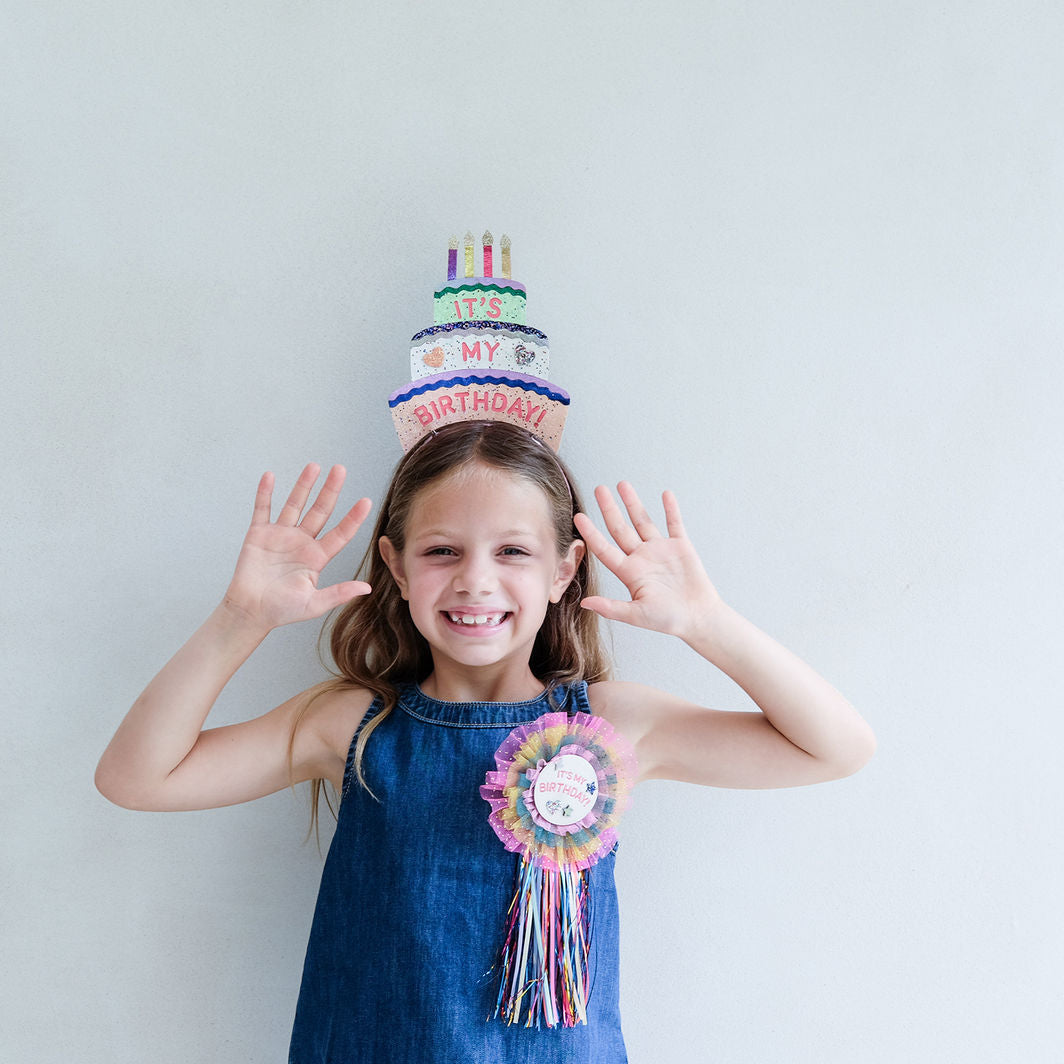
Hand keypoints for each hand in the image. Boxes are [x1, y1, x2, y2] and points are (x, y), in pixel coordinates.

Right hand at [222, 464, 372, 630]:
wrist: (251, 612)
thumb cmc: (282, 610)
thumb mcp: (314, 603)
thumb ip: (339, 593)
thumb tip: (367, 588)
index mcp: (317, 556)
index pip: (340, 532)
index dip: (353, 518)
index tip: (366, 501)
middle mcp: (302, 541)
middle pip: (320, 511)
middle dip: (330, 490)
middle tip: (340, 469)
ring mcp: (281, 535)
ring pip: (295, 504)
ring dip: (304, 485)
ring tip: (314, 466)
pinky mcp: (259, 534)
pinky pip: (263, 509)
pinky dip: (266, 493)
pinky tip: (270, 476)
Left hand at [574, 483, 721, 642]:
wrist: (697, 618)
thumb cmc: (667, 620)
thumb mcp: (636, 615)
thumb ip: (611, 608)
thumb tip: (584, 603)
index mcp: (629, 572)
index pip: (604, 549)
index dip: (592, 533)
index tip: (579, 517)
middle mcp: (641, 557)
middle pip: (620, 528)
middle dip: (609, 508)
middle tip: (599, 489)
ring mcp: (660, 550)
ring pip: (643, 521)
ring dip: (633, 503)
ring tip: (623, 484)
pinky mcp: (680, 547)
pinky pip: (674, 523)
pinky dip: (671, 509)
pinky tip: (665, 494)